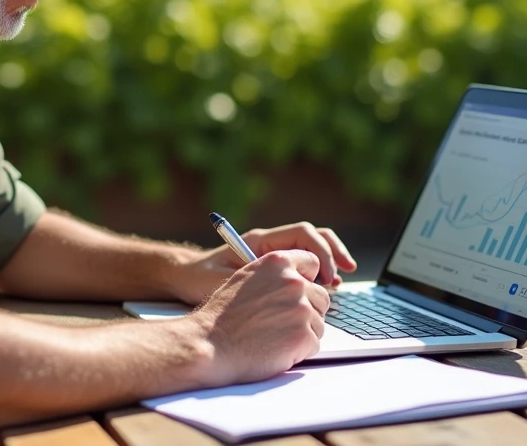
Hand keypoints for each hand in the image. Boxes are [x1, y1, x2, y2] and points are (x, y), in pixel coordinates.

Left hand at [169, 221, 356, 305]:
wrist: (184, 276)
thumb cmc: (199, 280)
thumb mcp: (222, 283)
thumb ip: (252, 285)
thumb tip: (286, 292)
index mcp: (261, 241)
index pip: (302, 233)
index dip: (320, 253)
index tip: (325, 277)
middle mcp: (270, 243)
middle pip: (314, 236)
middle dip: (333, 253)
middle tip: (342, 276)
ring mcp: (273, 254)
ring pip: (312, 247)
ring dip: (330, 260)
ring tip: (341, 281)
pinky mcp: (274, 267)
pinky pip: (304, 263)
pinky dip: (318, 273)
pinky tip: (325, 290)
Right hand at [190, 250, 329, 384]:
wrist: (210, 345)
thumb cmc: (222, 316)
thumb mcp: (246, 278)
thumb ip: (274, 274)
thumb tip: (298, 278)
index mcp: (278, 262)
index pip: (313, 262)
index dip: (307, 280)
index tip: (298, 293)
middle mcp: (294, 282)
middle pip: (321, 296)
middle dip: (307, 310)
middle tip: (280, 323)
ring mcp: (301, 309)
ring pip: (319, 322)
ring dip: (302, 332)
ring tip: (273, 337)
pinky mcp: (304, 336)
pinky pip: (314, 344)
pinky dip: (299, 350)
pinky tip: (275, 349)